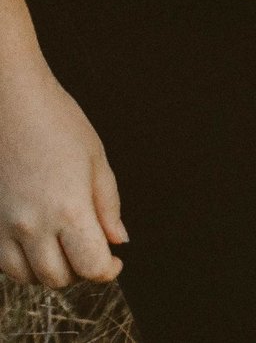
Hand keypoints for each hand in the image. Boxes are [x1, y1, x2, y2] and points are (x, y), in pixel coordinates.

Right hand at [0, 0, 124, 288]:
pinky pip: (2, 264)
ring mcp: (2, 228)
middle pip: (57, 278)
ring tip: (62, 246)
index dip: (107, 271)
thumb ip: (107, 205)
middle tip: (88, 250)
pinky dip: (21, 261)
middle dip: (79, 271)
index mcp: (68, 210)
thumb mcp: (95, 160)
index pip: (90, 267)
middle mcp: (31, 226)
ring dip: (48, 270)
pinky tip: (34, 239)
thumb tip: (118, 240)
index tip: (114, 262)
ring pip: (27, 276)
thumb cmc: (56, 123)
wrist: (7, 102)